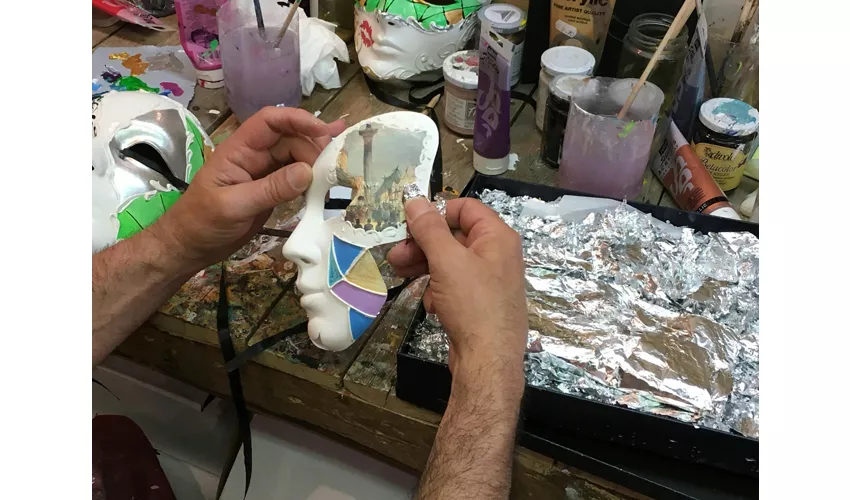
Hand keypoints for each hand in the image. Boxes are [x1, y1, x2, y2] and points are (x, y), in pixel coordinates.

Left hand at [150, 107, 345, 269]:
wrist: (189, 248)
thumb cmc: (201, 223)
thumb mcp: (234, 206)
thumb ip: (271, 189)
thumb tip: (308, 171)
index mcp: (239, 150)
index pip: (270, 121)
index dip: (298, 120)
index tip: (325, 132)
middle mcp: (254, 157)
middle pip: (290, 139)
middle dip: (313, 146)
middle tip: (336, 164)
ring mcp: (263, 174)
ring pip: (295, 158)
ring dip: (316, 163)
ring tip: (338, 172)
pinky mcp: (270, 192)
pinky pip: (295, 179)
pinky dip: (311, 180)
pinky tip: (327, 185)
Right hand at [388, 198, 527, 386]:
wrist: (488, 360)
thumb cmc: (473, 305)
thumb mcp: (447, 261)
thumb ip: (429, 228)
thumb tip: (415, 200)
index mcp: (497, 237)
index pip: (466, 208)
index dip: (437, 212)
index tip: (410, 225)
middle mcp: (497, 255)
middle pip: (454, 236)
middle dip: (422, 244)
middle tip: (395, 255)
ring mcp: (489, 281)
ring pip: (450, 262)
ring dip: (424, 266)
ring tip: (400, 274)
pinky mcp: (478, 303)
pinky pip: (453, 286)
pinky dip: (438, 290)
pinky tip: (431, 304)